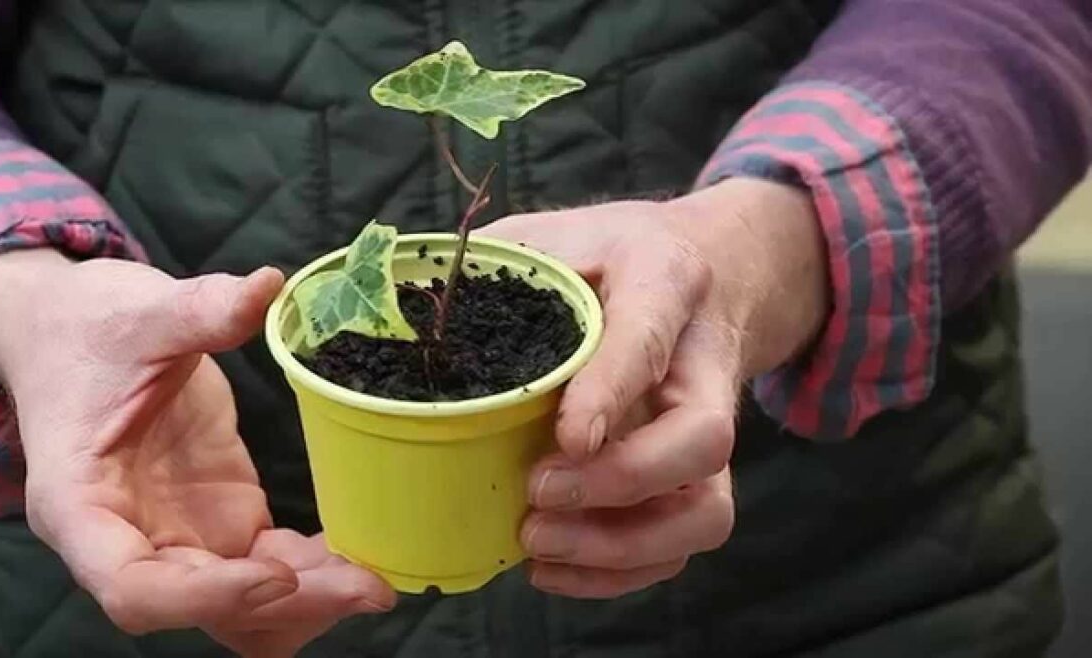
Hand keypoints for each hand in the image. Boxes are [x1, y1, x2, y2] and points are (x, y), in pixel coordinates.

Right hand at [0, 250, 395, 657]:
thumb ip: (199, 309)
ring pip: (241, 608)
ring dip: (306, 603)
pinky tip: (364, 554)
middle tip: (370, 586)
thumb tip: (267, 286)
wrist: (70, 331)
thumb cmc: (86, 328)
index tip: (278, 574)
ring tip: (376, 580)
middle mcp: (129, 539)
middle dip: (287, 606)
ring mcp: (180, 535)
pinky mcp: (221, 518)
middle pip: (203, 607)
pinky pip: (268, 569)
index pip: (132, 587)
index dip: (205, 595)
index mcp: (82, 505)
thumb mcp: (139, 312)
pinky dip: (313, 573)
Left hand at [477, 178, 829, 597]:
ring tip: (536, 542)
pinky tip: (550, 567)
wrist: (703, 273)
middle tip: (536, 491)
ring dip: (622, 545)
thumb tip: (406, 309)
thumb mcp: (556, 235)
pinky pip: (682, 544)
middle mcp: (701, 362)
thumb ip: (500, 263)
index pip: (649, 336)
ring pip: (704, 511)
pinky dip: (618, 572)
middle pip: (702, 439)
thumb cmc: (610, 256)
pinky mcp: (697, 476)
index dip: (610, 391)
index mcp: (665, 279)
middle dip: (622, 481)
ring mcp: (707, 427)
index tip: (566, 437)